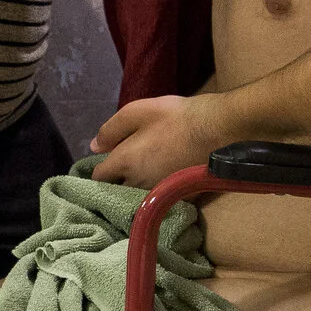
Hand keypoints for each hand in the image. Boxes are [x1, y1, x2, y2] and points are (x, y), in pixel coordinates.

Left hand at [91, 93, 232, 188]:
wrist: (217, 130)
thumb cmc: (176, 117)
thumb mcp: (137, 111)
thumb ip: (111, 130)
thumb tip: (94, 147)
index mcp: (125, 162)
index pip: (99, 177)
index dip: (100, 170)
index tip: (106, 164)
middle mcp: (137, 183)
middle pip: (117, 190)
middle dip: (116, 182)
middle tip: (124, 170)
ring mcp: (158, 192)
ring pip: (136, 196)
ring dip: (134, 189)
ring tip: (142, 176)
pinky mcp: (177, 198)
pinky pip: (158, 199)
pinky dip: (156, 193)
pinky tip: (162, 181)